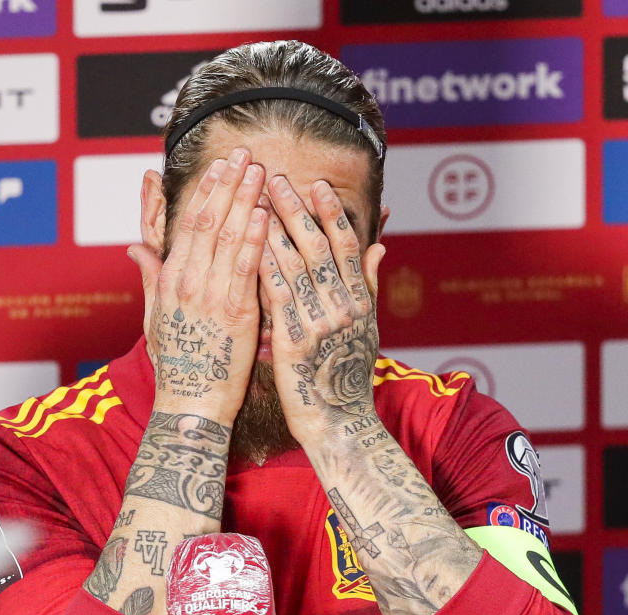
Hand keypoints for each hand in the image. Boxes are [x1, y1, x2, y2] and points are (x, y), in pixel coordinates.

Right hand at [130, 148, 268, 424]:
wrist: (191, 402)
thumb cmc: (180, 362)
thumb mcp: (156, 317)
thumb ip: (150, 277)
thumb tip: (135, 248)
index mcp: (171, 279)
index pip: (189, 222)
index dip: (207, 190)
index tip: (223, 165)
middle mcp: (188, 282)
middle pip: (208, 221)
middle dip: (228, 184)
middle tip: (246, 154)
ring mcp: (210, 296)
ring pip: (227, 238)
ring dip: (245, 201)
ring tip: (262, 173)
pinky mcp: (235, 314)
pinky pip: (246, 269)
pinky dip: (255, 240)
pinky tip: (266, 216)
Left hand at [259, 174, 385, 445]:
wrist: (340, 422)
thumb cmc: (349, 376)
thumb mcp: (368, 328)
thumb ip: (370, 285)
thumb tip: (380, 246)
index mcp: (361, 302)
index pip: (347, 247)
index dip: (332, 214)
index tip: (317, 185)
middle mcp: (344, 308)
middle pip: (319, 249)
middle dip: (297, 211)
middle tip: (277, 178)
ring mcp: (320, 324)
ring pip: (294, 266)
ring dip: (273, 229)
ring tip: (255, 200)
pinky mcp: (294, 342)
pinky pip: (276, 296)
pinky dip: (263, 266)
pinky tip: (247, 243)